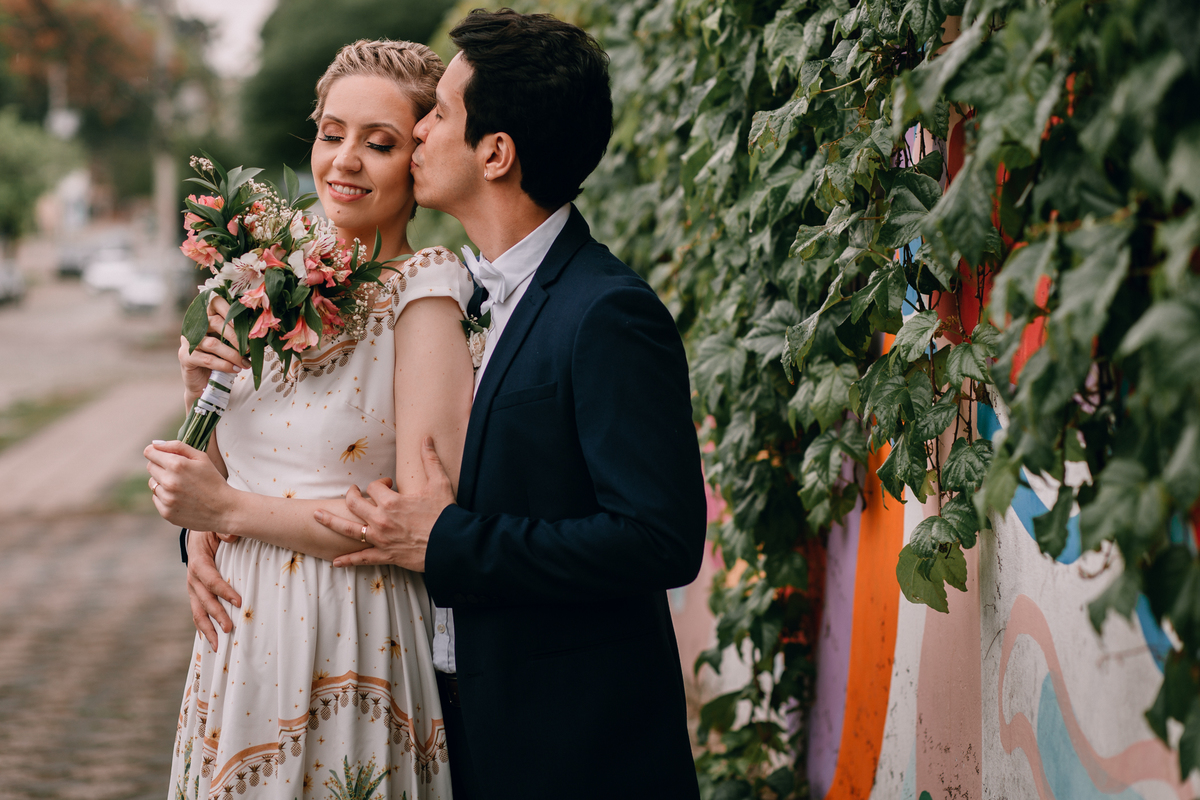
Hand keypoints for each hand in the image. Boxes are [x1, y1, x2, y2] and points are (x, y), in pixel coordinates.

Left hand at [146, 440, 234, 531]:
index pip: (150, 452)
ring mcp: (166, 498)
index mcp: (177, 464)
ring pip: (152, 484)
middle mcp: (168, 481)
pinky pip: (156, 499)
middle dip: (160, 466)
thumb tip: (155, 444)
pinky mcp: (166, 512)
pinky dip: (165, 497)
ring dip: (162, 482)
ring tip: (181, 486)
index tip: (161, 455)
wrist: (224, 509)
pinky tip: (181, 498)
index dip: (155, 452)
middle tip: (178, 472)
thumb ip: (178, 446)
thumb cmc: (214, 481)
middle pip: (150, 467)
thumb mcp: (201, 458)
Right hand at [179, 295, 248, 403]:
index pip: (215, 303)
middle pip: (215, 322)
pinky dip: (224, 365)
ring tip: (245, 363)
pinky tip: (235, 369)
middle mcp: (195, 326)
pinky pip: (207, 359)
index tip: (247, 323)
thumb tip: (258, 332)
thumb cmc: (221, 360)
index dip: (230, 310)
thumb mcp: (231, 345)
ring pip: (212, 343)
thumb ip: (238, 335)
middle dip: (235, 336)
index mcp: (206, 318)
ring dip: (232, 354)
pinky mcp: (185, 357)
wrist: (204, 384)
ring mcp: (187, 341)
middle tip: (249, 349)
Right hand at [186, 530, 241, 650]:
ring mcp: (192, 588)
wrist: (198, 535)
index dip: (224, 591)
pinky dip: (202, 628)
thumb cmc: (212, 532)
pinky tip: (208, 642)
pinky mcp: (195, 594)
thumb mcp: (217, 527)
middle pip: (204, 600)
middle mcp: (192, 578)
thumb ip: (224, 532)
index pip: (211, 579)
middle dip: (217, 615)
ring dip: (207, 629)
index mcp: (199, 561)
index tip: (239, 602)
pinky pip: (197, 613)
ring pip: (198, 612)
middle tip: (230, 628)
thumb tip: (231, 537)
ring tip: (218, 646)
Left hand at [317, 438, 454, 570]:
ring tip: (317, 516)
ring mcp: (381, 539)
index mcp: (392, 501)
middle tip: (351, 492)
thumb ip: (430, 459)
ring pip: (349, 529)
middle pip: (355, 503)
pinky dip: (348, 560)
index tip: (388, 485)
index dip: (380, 483)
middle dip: (351, 495)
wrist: (452, 545)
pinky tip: (335, 561)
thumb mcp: (439, 483)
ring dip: (331, 521)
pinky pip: (362, 558)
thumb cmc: (446, 514)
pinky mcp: (385, 555)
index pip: (374, 487)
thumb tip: (426, 438)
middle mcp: (381, 519)